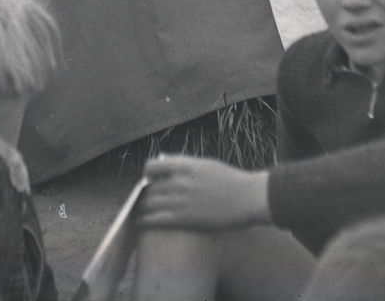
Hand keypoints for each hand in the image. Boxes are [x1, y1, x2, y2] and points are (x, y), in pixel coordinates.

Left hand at [138, 155, 270, 230]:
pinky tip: (141, 224)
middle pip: (149, 188)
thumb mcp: (205, 164)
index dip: (147, 175)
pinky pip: (156, 219)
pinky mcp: (184, 218)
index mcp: (183, 165)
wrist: (247, 197)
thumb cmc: (230, 180)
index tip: (148, 181)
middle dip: (143, 195)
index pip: (151, 167)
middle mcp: (178, 181)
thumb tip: (165, 159)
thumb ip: (183, 163)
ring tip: (138, 214)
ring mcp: (180, 200)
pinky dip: (145, 221)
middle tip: (142, 202)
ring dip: (141, 209)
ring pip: (149, 204)